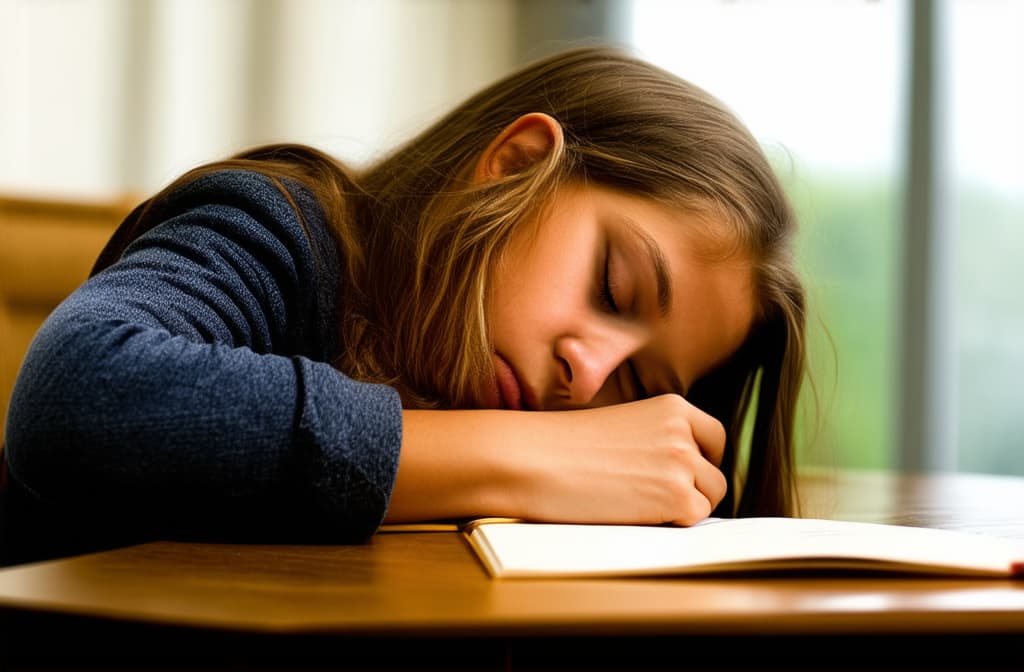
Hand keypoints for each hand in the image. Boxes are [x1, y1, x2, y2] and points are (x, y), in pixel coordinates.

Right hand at [512, 394, 727, 525]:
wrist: (534, 459)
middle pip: (714, 474)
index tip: (678, 475)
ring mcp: (683, 463)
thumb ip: (657, 440)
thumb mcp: (622, 426)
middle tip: (652, 498)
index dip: (700, 462)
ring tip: (637, 504)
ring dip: (681, 509)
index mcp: (672, 407)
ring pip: (709, 498)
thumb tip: (683, 473)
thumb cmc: (563, 447)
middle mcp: (683, 431)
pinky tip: (635, 514)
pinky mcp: (678, 496)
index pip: (714, 438)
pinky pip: (694, 520)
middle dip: (692, 490)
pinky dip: (670, 525)